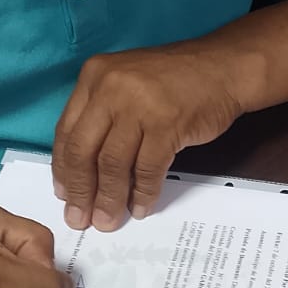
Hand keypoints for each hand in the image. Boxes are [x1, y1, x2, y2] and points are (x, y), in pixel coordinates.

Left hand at [52, 44, 245, 231]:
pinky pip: (148, 169)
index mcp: (94, 75)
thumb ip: (102, 113)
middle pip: (83, 150)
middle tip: (79, 218)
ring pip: (113, 164)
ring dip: (109, 198)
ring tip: (108, 220)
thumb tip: (81, 169)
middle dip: (80, 191)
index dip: (63, 169)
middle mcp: (111, 87)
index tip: (64, 194)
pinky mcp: (167, 124)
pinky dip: (143, 193)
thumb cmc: (176, 79)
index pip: (67, 131)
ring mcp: (140, 105)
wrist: (224, 67)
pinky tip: (141, 207)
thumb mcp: (126, 82)